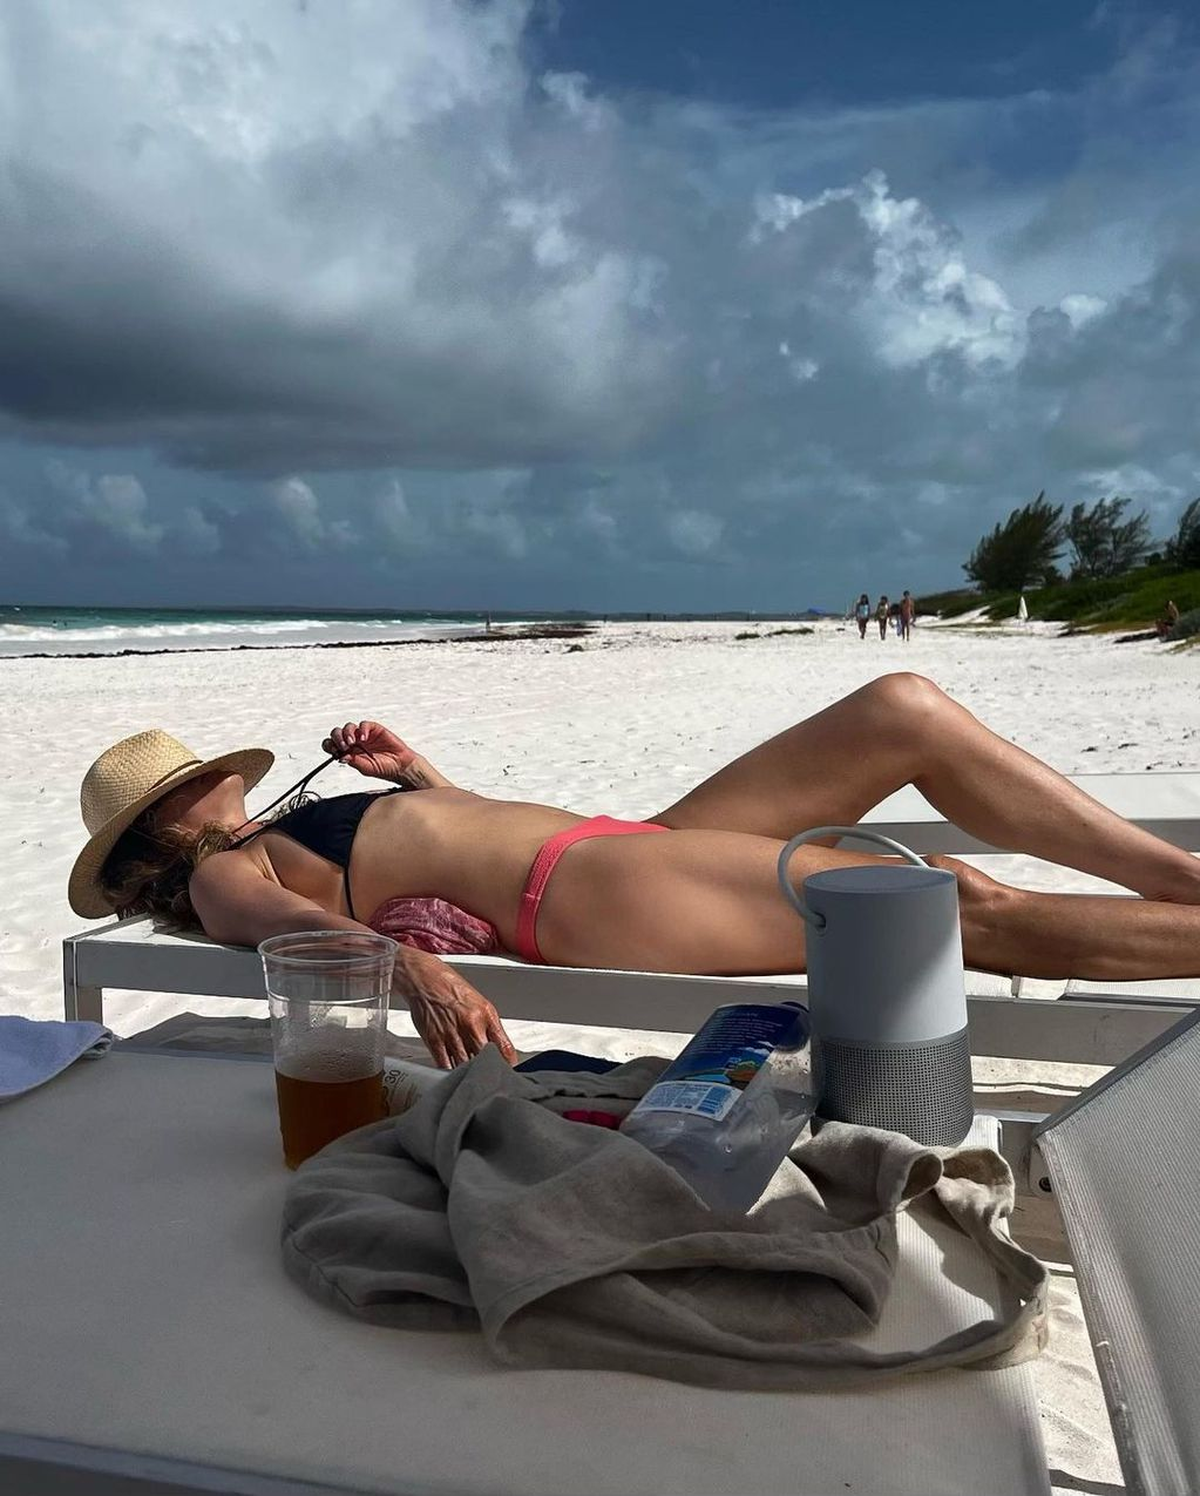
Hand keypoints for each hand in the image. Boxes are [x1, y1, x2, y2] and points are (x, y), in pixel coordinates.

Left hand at [323, 720, 415, 782]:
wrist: (400, 766)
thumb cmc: (383, 768)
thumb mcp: (365, 768)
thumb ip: (353, 762)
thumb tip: (340, 757)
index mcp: (348, 752)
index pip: (332, 745)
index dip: (330, 746)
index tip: (335, 751)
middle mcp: (353, 742)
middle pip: (337, 733)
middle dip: (337, 738)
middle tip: (344, 746)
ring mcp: (363, 735)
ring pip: (348, 727)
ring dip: (347, 733)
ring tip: (353, 742)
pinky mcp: (374, 729)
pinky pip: (364, 724)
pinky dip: (362, 729)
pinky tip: (364, 738)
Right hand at [397, 951, 517, 1068]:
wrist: (425, 979)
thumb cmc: (452, 990)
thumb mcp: (480, 1004)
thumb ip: (490, 1027)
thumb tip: (500, 1050)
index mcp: (485, 1015)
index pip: (505, 1047)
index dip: (509, 1064)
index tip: (509, 1071)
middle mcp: (470, 1025)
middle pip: (486, 1060)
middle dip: (490, 1072)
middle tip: (491, 1080)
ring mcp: (451, 1034)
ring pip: (465, 1066)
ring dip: (470, 1074)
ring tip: (472, 1079)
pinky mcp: (434, 1041)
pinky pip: (445, 1065)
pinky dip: (451, 1074)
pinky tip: (455, 1075)